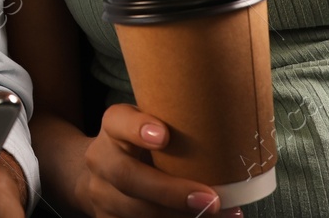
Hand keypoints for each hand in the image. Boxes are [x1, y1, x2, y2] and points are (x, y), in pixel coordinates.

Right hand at [76, 104, 242, 216]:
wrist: (100, 174)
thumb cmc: (139, 144)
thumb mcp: (146, 125)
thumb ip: (172, 124)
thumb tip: (228, 123)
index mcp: (112, 128)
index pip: (118, 121)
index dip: (138, 128)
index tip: (164, 135)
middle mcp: (102, 160)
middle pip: (127, 177)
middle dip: (169, 192)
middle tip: (210, 199)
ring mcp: (102, 195)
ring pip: (136, 212)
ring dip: (180, 217)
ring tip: (222, 215)